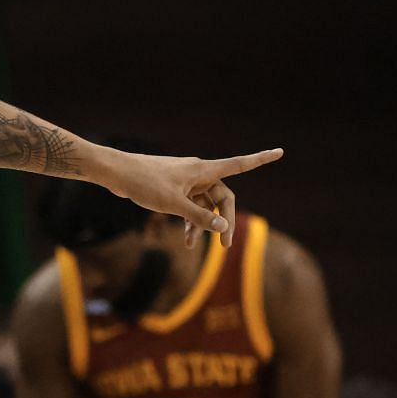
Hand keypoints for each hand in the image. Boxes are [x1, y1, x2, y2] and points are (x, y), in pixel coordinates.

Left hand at [95, 147, 283, 247]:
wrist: (116, 174)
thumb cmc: (144, 183)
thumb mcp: (174, 204)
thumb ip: (200, 217)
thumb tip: (224, 226)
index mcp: (203, 170)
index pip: (239, 164)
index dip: (260, 159)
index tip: (280, 151)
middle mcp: (198, 173)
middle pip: (223, 196)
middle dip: (225, 219)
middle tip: (225, 245)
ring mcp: (186, 181)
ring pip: (205, 204)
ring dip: (205, 224)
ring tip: (198, 246)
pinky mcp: (173, 188)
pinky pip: (190, 206)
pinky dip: (191, 221)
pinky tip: (187, 241)